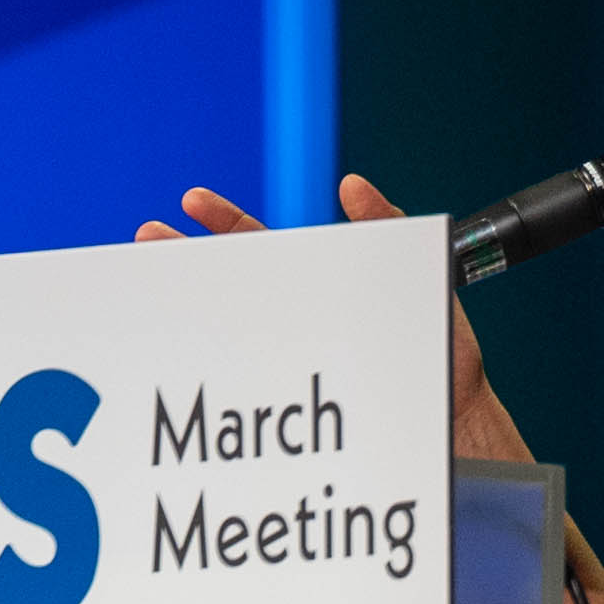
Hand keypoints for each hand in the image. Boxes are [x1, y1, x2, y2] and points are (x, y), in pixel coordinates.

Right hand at [140, 173, 533, 465]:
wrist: (456, 418)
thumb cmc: (439, 351)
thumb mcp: (418, 276)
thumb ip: (388, 228)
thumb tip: (351, 185)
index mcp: (316, 287)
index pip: (260, 247)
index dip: (225, 223)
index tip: (192, 202)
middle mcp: (294, 322)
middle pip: (227, 285)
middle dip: (184, 259)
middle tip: (147, 237)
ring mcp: (289, 362)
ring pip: (228, 332)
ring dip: (188, 311)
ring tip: (150, 292)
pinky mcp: (293, 399)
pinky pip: (245, 385)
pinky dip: (211, 378)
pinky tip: (184, 367)